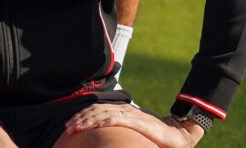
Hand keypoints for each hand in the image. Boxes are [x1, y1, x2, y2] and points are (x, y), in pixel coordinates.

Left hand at [64, 103, 202, 147]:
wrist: (178, 133)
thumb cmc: (155, 134)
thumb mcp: (133, 131)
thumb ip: (120, 129)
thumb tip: (104, 136)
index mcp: (121, 111)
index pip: (96, 109)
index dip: (82, 115)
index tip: (69, 125)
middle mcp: (124, 110)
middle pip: (96, 110)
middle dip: (80, 118)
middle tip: (67, 128)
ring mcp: (131, 115)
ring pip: (104, 113)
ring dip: (88, 120)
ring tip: (76, 127)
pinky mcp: (139, 122)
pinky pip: (119, 119)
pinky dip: (106, 120)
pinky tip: (97, 124)